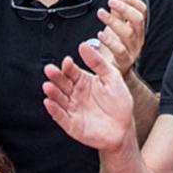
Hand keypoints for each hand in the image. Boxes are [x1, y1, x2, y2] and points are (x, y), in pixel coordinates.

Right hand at [40, 39, 135, 153]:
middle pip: (62, 83)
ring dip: (53, 92)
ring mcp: (72, 109)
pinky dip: (54, 110)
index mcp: (84, 81)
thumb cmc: (119, 102)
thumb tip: (83, 45)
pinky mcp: (72, 125)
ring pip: (59, 99)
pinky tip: (49, 102)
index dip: (68, 66)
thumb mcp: (112, 77)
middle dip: (56, 77)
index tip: (67, 61)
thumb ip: (98, 62)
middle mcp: (75, 94)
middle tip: (50, 69)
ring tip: (48, 86)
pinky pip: (61, 117)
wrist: (124, 128)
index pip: (72, 71)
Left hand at [94, 0, 147, 74]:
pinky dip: (110, 41)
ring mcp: (133, 50)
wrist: (114, 71)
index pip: (142, 10)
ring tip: (100, 13)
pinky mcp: (124, 61)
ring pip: (128, 33)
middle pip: (138, 19)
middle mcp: (138, 37)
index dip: (132, 0)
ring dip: (113, 21)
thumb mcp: (116, 25)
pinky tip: (100, 34)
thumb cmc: (115, 46)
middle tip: (110, 2)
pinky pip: (120, 50)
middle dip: (124, 8)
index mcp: (137, 27)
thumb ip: (118, 9)